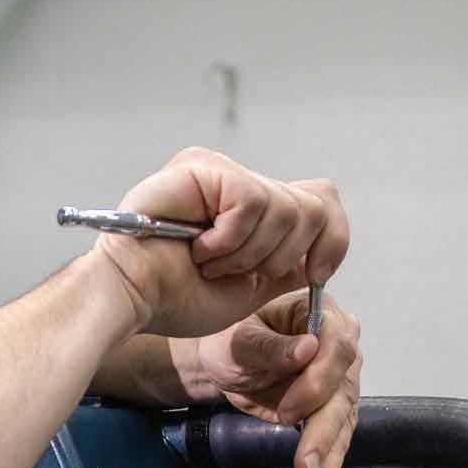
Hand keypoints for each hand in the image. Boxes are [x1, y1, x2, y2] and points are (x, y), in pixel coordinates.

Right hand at [88, 149, 347, 341]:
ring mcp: (221, 171)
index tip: (315, 275)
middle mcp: (238, 183)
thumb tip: (321, 254)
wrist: (134, 300)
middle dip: (285, 255)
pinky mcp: (204, 167)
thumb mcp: (251, 287)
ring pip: (287, 206)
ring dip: (250, 253)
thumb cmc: (177, 299)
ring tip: (209, 262)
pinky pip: (253, 202)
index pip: (321, 200)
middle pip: (314, 204)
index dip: (333, 240)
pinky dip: (231, 240)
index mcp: (251, 210)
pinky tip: (199, 249)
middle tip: (236, 272)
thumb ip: (286, 266)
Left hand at [177, 290, 362, 467]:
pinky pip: (337, 435)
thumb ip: (270, 346)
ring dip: (329, 453)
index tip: (289, 411)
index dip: (318, 381)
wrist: (227, 363)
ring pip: (343, 417)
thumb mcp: (239, 339)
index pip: (338, 345)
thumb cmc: (229, 339)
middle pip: (343, 388)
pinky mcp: (334, 406)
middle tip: (306, 461)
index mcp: (320, 314)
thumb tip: (307, 350)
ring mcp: (340, 378)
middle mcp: (340, 345)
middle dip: (323, 429)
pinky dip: (328, 461)